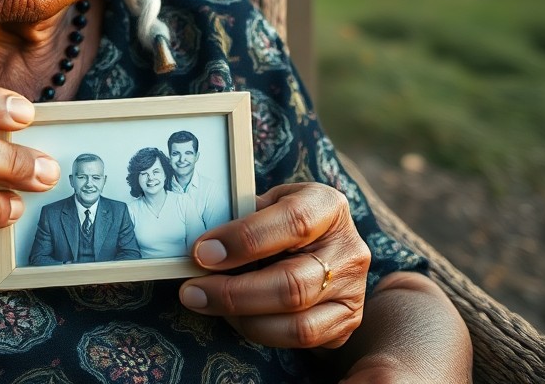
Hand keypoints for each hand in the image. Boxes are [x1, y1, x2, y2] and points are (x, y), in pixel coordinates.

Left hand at [178, 182, 370, 348]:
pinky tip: (235, 317)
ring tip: (206, 303)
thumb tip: (202, 247)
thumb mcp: (267, 204)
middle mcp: (348, 250)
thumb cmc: (281, 218)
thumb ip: (243, 218)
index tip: (202, 252)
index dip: (245, 239)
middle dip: (233, 292)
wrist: (320, 243)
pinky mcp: (346, 322)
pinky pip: (302, 340)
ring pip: (297, 322)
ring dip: (242, 318)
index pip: (292, 222)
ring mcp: (352, 290)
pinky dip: (260, 331)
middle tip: (192, 291)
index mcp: (328, 206)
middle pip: (292, 284)